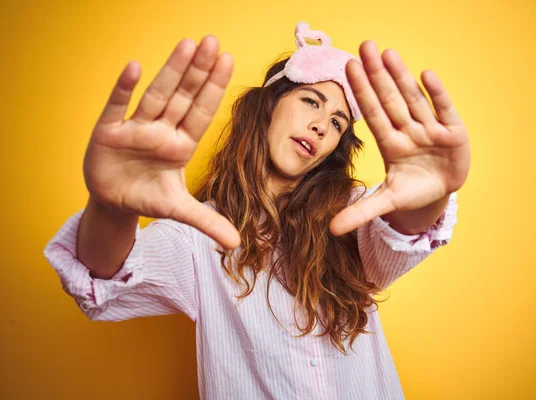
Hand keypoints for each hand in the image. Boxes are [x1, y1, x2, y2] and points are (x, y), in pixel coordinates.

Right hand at [83, 36, 240, 248]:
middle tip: (212, 41)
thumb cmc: (148, 197)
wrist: (114, 203)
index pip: (202, 113)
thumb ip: (207, 222)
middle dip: (197, 70)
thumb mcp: (178, 211)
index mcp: (181, 145)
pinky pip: (117, 107)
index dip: (214, 88)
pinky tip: (134, 67)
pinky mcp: (108, 132)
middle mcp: (161, 131)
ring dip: (171, 71)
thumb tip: (237, 244)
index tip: (228, 60)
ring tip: (186, 44)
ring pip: (156, 95)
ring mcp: (135, 129)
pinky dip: (123, 89)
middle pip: (183, 97)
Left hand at [330, 40, 470, 234]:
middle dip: (378, 75)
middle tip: (365, 46)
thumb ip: (361, 211)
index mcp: (390, 144)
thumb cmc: (412, 191)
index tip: (348, 68)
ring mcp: (430, 129)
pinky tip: (426, 74)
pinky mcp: (454, 132)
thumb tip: (330, 230)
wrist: (440, 193)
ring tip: (388, 53)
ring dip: (402, 78)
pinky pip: (444, 110)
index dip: (361, 93)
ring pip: (414, 100)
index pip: (373, 114)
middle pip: (390, 100)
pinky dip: (437, 95)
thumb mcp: (387, 202)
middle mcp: (408, 131)